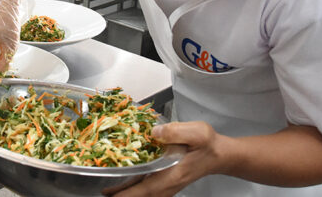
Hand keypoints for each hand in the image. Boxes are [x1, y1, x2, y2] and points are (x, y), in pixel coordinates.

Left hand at [108, 122, 224, 196]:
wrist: (219, 154)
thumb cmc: (208, 145)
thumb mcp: (196, 132)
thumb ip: (175, 131)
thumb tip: (154, 131)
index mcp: (170, 176)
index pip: (142, 191)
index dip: (124, 194)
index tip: (107, 193)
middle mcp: (166, 186)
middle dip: (120, 195)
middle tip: (102, 189)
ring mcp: (165, 187)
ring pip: (142, 196)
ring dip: (126, 194)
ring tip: (108, 190)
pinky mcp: (165, 184)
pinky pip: (146, 191)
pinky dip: (134, 189)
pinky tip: (125, 183)